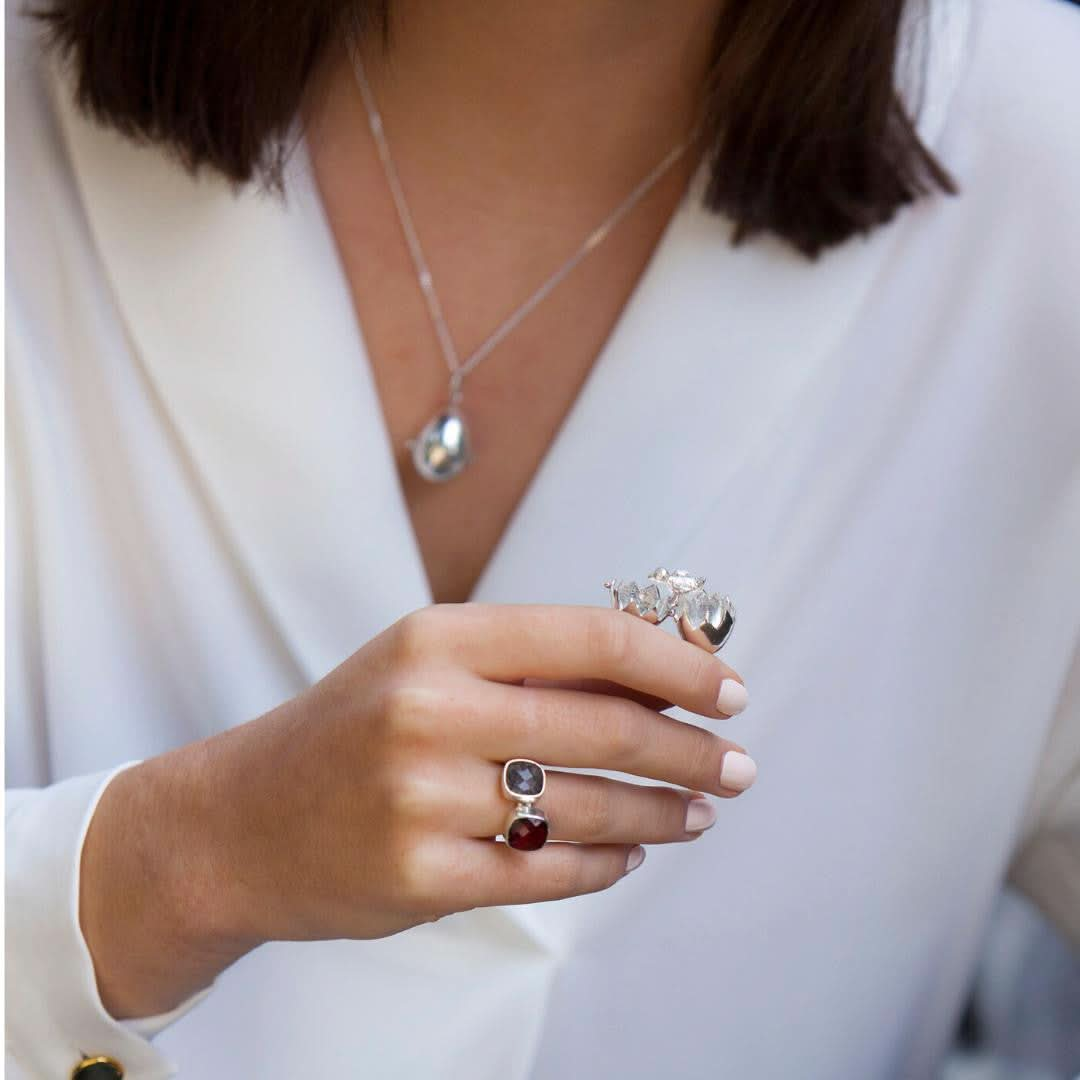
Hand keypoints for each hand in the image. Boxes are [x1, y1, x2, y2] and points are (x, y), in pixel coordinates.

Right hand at [80, 603, 751, 1018]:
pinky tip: (633, 856)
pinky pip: (548, 874)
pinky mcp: (421, 878)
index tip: (727, 690)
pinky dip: (607, 867)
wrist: (237, 821)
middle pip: (604, 726)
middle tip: (738, 765)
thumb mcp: (429, 664)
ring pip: (588, 808)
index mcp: (439, 638)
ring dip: (662, 812)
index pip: (593, 637)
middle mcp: (429, 710)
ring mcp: (423, 799)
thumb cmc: (349, 729)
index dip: (677, 666)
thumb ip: (537, 661)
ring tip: (698, 812)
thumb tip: (667, 663)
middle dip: (691, 750)